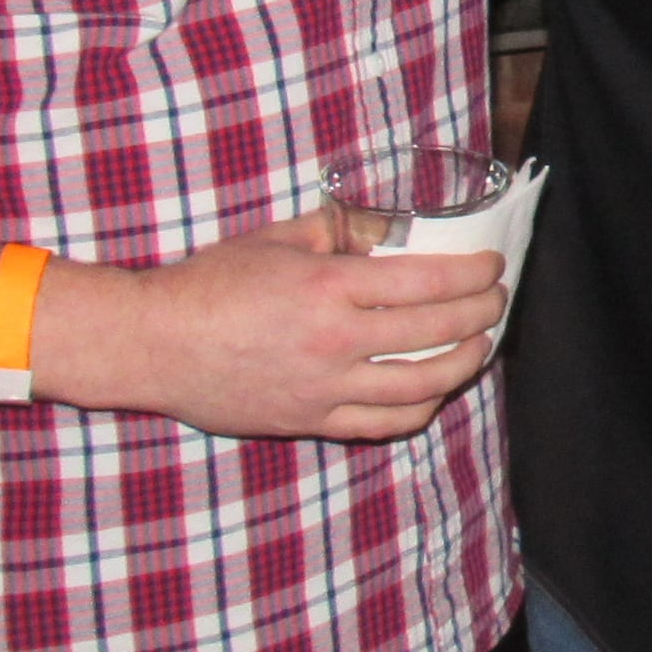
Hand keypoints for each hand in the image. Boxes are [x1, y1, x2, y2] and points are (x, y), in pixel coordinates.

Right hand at [45, 215, 505, 442]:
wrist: (154, 344)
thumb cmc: (211, 283)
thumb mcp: (278, 238)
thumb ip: (340, 229)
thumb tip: (390, 229)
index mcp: (330, 286)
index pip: (428, 281)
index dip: (473, 274)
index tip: (493, 267)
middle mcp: (335, 340)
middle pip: (437, 332)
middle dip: (482, 314)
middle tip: (497, 301)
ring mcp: (325, 387)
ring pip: (422, 386)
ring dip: (464, 364)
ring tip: (479, 345)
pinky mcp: (311, 420)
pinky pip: (384, 423)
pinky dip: (421, 408)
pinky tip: (435, 391)